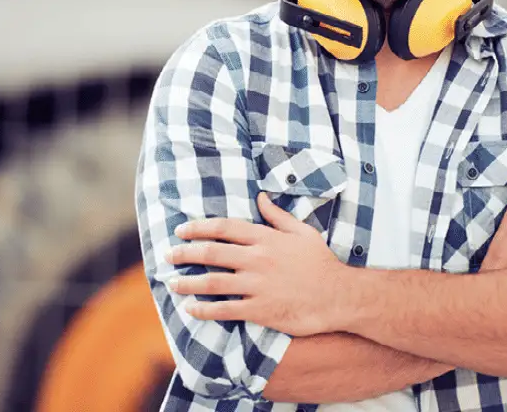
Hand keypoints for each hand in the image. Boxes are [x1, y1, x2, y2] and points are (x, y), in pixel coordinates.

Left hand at [167, 192, 345, 335]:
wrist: (339, 295)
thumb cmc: (321, 262)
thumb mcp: (302, 231)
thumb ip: (277, 215)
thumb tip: (261, 196)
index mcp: (265, 238)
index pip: (223, 228)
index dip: (198, 227)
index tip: (181, 230)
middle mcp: (257, 259)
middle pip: (211, 252)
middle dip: (185, 253)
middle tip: (168, 256)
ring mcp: (257, 285)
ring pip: (213, 282)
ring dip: (188, 282)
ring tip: (173, 283)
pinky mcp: (260, 309)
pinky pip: (226, 309)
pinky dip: (205, 310)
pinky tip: (191, 309)